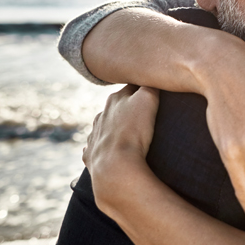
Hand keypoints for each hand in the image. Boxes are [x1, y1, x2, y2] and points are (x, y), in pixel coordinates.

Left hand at [83, 85, 159, 214]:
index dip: (143, 89)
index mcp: (115, 100)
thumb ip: (150, 85)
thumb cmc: (134, 131)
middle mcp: (101, 115)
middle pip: (117, 107)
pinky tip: (111, 152)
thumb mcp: (148, 99)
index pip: (132, 87)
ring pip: (104, 126)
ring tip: (129, 135)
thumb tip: (152, 78)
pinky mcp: (91, 155)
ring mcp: (94, 135)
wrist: (115, 166)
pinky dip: (103, 148)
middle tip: (144, 115)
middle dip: (128, 108)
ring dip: (114, 128)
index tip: (153, 92)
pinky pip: (95, 148)